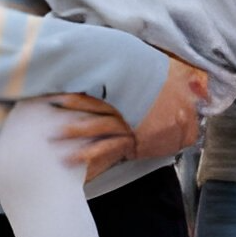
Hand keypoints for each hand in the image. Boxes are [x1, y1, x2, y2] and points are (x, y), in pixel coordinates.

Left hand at [52, 57, 206, 179]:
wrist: (188, 122)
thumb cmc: (175, 102)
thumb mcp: (161, 88)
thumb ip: (144, 85)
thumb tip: (130, 77)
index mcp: (127, 95)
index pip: (99, 90)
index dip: (79, 89)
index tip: (59, 88)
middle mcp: (123, 109)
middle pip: (92, 105)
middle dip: (70, 106)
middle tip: (47, 106)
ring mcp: (125, 126)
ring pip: (94, 127)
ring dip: (73, 132)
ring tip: (52, 136)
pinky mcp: (129, 144)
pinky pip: (105, 149)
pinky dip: (88, 155)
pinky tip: (72, 159)